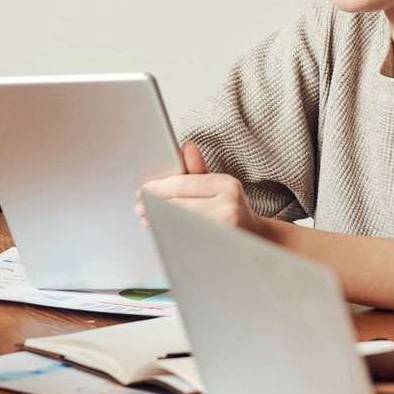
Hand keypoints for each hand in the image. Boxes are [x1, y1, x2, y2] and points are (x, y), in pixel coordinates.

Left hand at [134, 142, 263, 237]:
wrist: (254, 235)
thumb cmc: (230, 206)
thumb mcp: (218, 183)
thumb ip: (197, 168)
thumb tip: (186, 146)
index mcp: (226, 185)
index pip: (183, 184)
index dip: (158, 187)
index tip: (143, 190)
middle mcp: (228, 207)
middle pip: (178, 205)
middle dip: (154, 206)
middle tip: (140, 207)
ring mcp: (224, 230)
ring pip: (179, 223)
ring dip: (158, 221)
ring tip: (148, 218)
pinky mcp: (217, 247)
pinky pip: (185, 239)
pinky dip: (169, 234)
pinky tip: (162, 230)